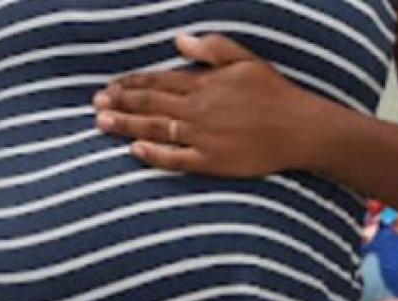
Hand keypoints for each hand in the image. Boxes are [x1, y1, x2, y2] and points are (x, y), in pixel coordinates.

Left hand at [93, 34, 322, 176]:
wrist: (301, 129)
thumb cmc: (276, 93)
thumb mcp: (245, 60)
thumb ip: (211, 49)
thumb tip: (179, 41)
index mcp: (204, 84)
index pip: (157, 81)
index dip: (131, 84)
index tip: (112, 86)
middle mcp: (198, 109)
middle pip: (150, 104)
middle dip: (120, 103)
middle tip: (96, 104)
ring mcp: (203, 137)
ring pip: (155, 129)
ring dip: (126, 126)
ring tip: (102, 123)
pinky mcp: (212, 161)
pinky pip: (176, 159)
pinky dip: (154, 155)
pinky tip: (135, 152)